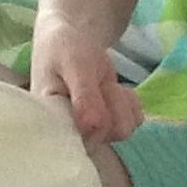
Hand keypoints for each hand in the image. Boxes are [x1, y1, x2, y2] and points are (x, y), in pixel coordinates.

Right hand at [31, 11, 143, 142]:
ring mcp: (91, 134)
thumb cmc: (64, 50)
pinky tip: (112, 88)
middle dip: (109, 102)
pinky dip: (129, 102)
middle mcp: (71, 136)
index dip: (95, 122)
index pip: (81, 143)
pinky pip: (135, 121)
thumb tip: (93, 127)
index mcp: (52, 126)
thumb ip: (83, 96)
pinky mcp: (109, 127)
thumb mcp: (73, 65)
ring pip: (125, 129)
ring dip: (119, 101)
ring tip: (100, 83)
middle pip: (109, 134)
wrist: (71, 42)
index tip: (91, 91)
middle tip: (94, 80)